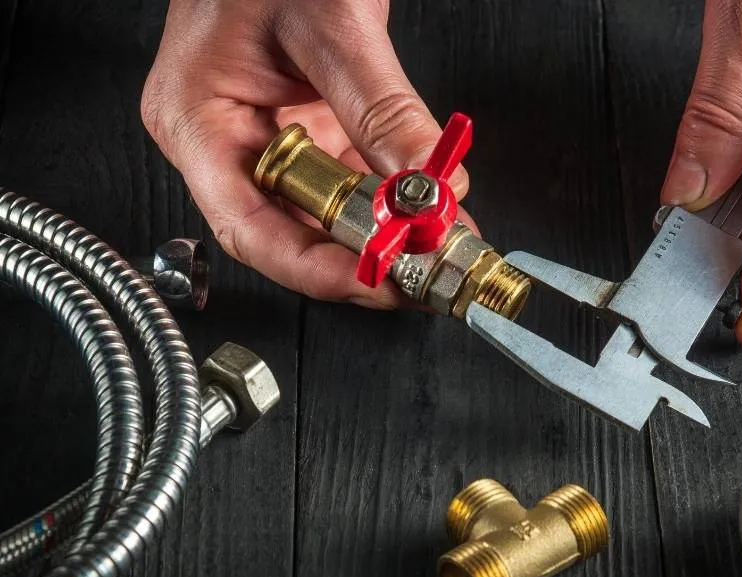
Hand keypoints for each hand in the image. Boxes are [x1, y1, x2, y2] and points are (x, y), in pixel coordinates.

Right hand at [141, 0, 470, 308]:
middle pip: (292, 230)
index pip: (252, 229)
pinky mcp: (309, 124)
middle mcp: (228, 139)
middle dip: (363, 258)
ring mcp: (270, 135)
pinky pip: (350, 178)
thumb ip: (381, 109)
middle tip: (424, 273)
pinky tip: (432, 208)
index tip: (380, 281)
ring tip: (440, 247)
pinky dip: (392, 197)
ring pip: (328, 211)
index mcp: (197, 121)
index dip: (319, 269)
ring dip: (386, 233)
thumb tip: (429, 184)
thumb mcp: (330, 26)